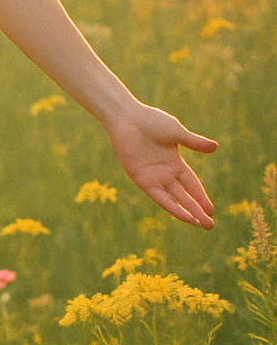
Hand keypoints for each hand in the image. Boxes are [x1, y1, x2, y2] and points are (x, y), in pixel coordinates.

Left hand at [102, 102, 216, 228]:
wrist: (127, 118)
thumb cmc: (151, 121)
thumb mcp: (177, 133)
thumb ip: (194, 142)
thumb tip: (215, 148)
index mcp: (174, 162)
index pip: (192, 184)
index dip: (201, 197)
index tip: (211, 210)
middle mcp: (164, 173)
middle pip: (184, 196)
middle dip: (198, 210)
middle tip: (210, 226)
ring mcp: (153, 177)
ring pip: (173, 200)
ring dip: (186, 213)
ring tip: (200, 224)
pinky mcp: (141, 179)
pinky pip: (159, 197)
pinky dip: (172, 207)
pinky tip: (185, 216)